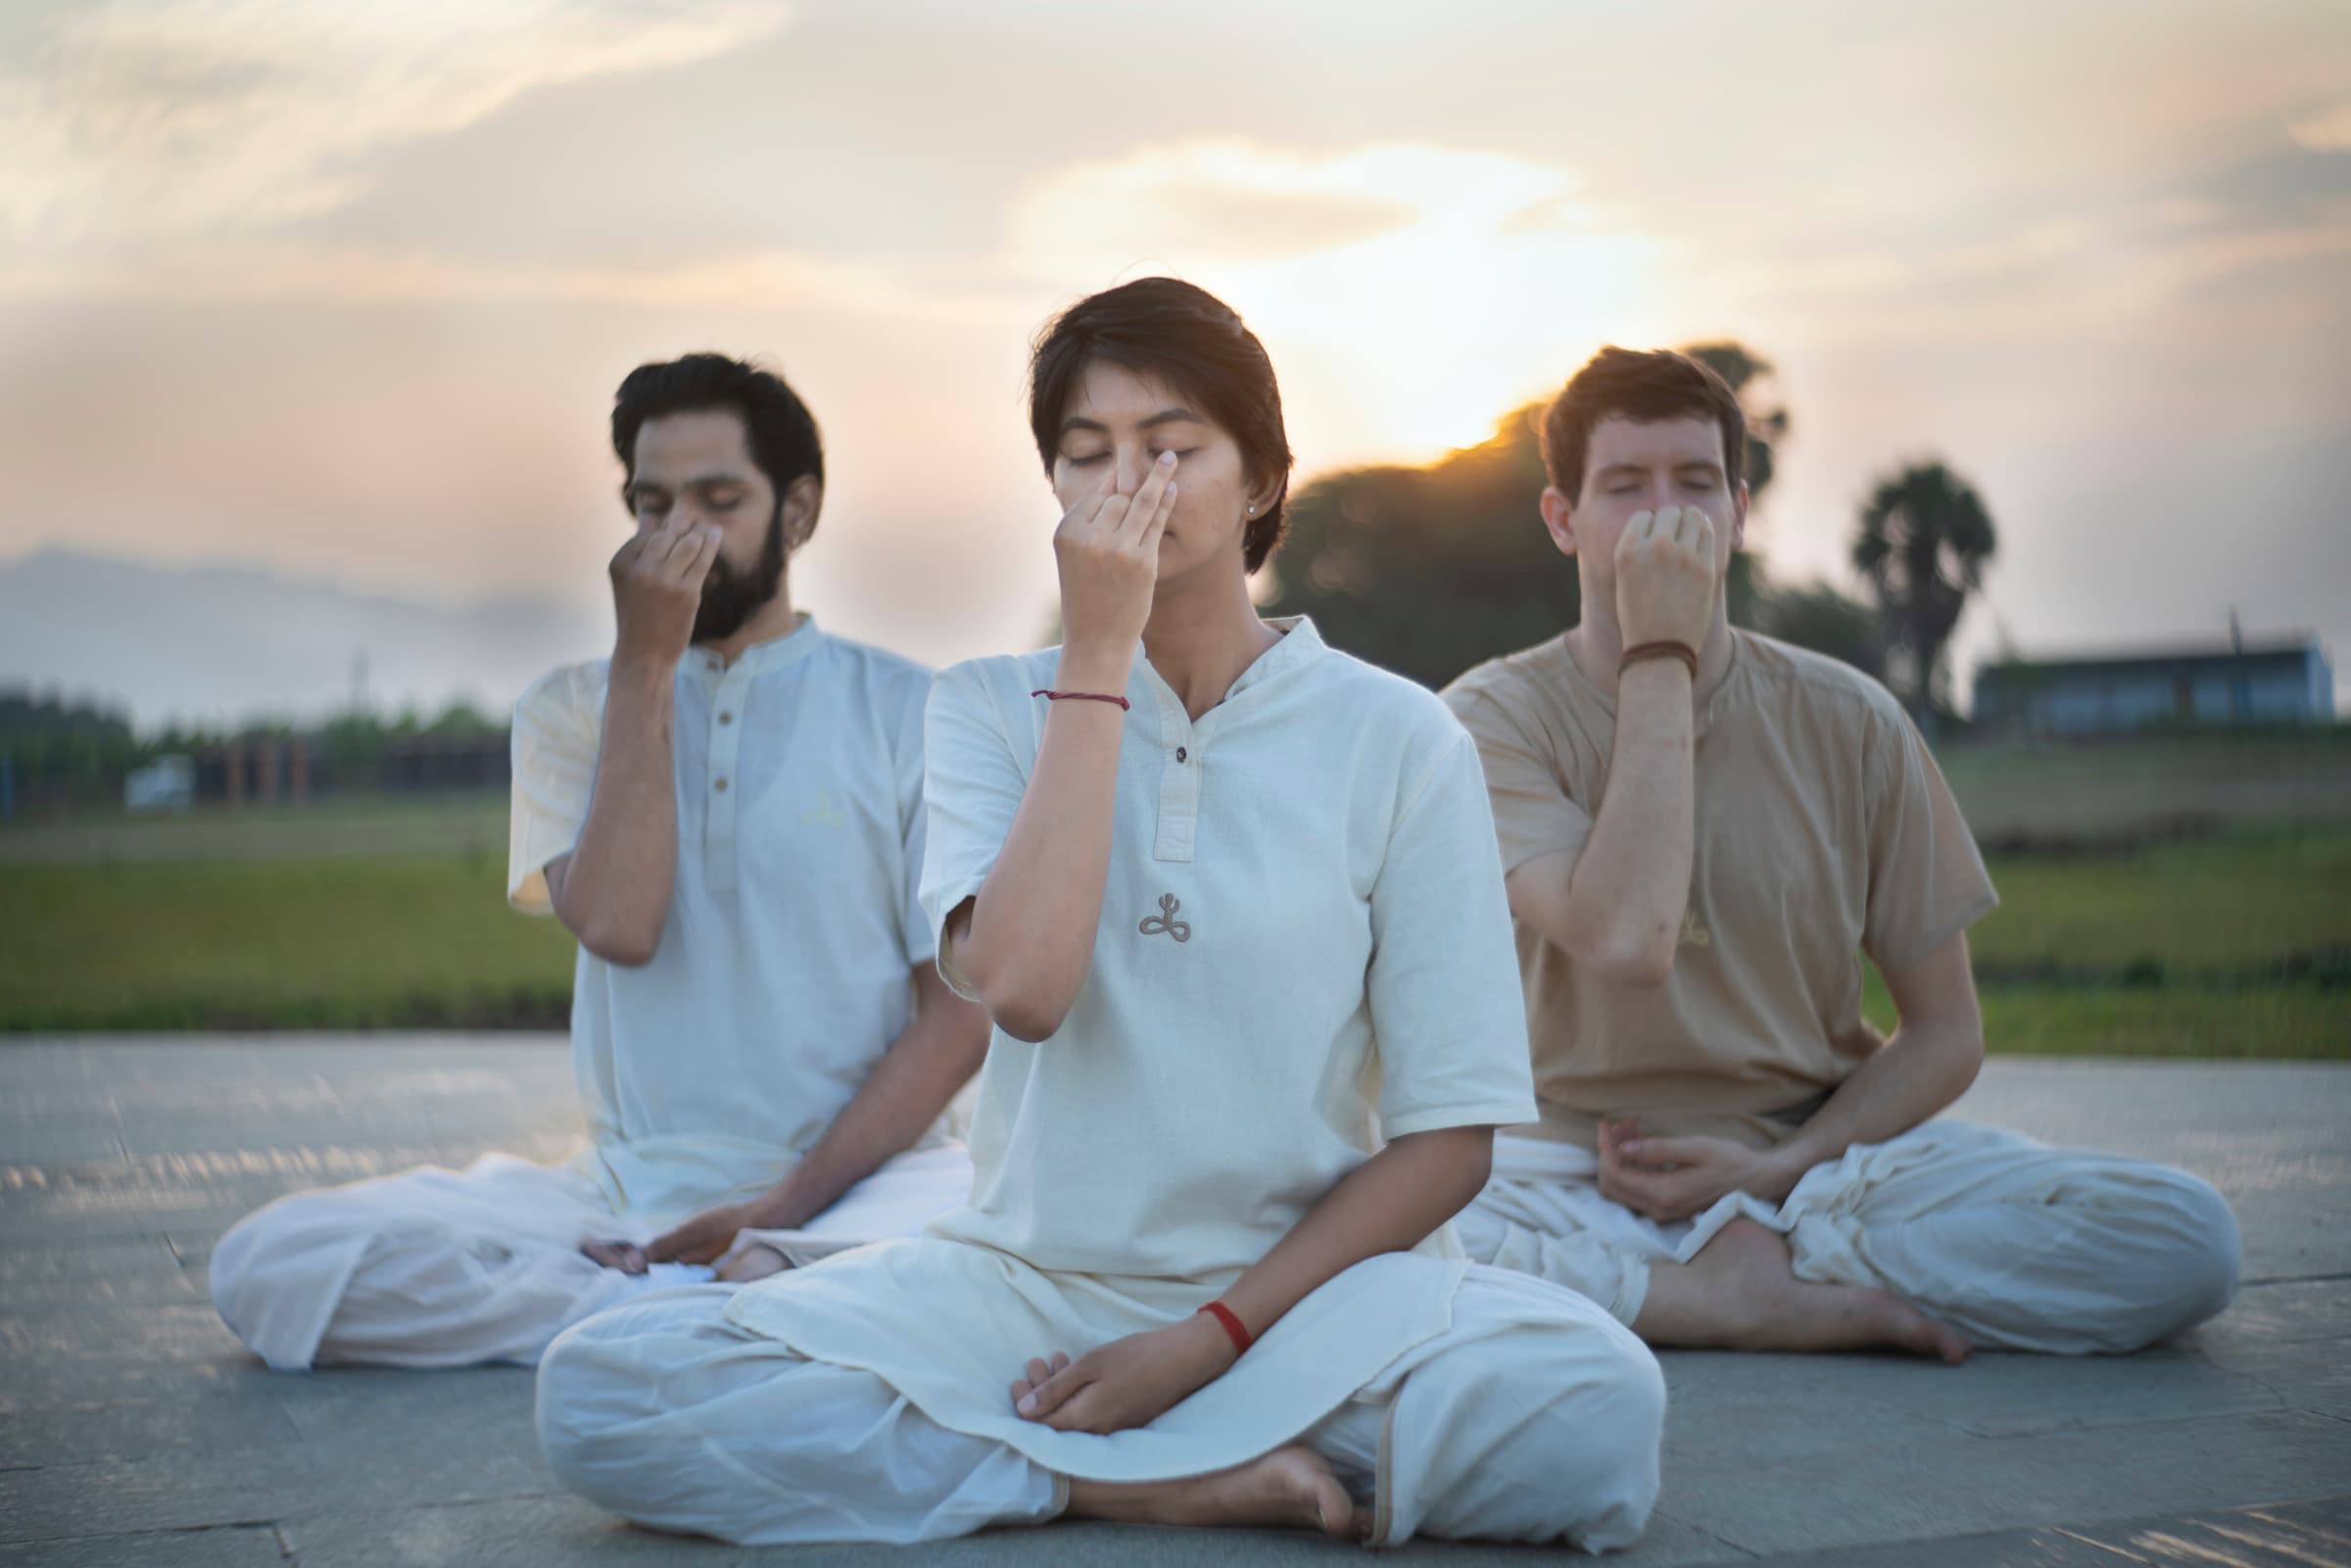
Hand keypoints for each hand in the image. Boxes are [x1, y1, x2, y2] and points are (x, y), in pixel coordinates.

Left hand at [578, 1196, 765, 1274]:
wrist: (764, 1222)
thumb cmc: (729, 1224)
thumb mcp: (694, 1231)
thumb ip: (664, 1246)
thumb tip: (632, 1264)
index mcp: (674, 1266)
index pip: (634, 1265)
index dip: (610, 1257)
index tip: (587, 1248)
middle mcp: (677, 1270)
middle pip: (637, 1267)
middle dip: (612, 1260)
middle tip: (586, 1249)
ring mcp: (684, 1265)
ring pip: (647, 1265)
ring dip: (626, 1258)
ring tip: (602, 1252)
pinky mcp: (690, 1259)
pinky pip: (659, 1260)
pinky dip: (643, 1256)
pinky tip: (636, 1254)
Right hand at [609, 514, 721, 667]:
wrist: (644, 654)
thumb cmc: (637, 616)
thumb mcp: (627, 581)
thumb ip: (639, 551)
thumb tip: (653, 517)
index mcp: (620, 564)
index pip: (646, 533)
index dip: (663, 530)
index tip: (673, 531)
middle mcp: (640, 569)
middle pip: (668, 535)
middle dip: (682, 530)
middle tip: (693, 528)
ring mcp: (664, 580)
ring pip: (688, 542)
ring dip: (699, 535)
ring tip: (707, 531)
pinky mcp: (687, 592)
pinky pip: (703, 559)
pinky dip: (711, 543)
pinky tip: (716, 534)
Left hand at [1009, 1313, 1236, 1434]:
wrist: (1185, 1358)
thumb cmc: (1137, 1357)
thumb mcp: (1090, 1366)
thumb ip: (1056, 1390)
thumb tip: (1023, 1410)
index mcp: (1085, 1421)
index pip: (1042, 1426)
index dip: (1024, 1407)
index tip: (1016, 1382)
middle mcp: (1097, 1432)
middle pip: (1057, 1421)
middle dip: (1040, 1392)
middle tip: (1034, 1363)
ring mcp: (1114, 1428)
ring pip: (1074, 1414)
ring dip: (1059, 1389)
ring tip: (1052, 1359)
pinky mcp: (1125, 1418)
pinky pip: (1091, 1411)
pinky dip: (1078, 1392)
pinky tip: (1076, 1370)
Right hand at [1054, 450, 1178, 670]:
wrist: (1096, 640)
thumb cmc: (1087, 596)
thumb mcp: (1075, 556)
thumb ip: (1089, 523)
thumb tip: (1115, 482)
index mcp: (1066, 532)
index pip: (1095, 497)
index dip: (1112, 492)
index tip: (1125, 482)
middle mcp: (1089, 537)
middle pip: (1118, 498)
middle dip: (1132, 493)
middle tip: (1152, 475)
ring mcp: (1117, 549)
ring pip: (1139, 503)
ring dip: (1158, 477)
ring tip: (1169, 458)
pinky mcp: (1142, 562)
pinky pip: (1157, 523)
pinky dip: (1166, 502)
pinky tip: (1174, 487)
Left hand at [1596, 1119, 1797, 1222]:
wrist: (1756, 1180)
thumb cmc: (1731, 1161)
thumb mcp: (1697, 1148)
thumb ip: (1660, 1150)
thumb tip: (1624, 1148)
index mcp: (1665, 1195)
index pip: (1616, 1174)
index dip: (1606, 1148)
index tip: (1607, 1124)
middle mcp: (1658, 1209)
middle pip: (1612, 1185)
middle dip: (1609, 1152)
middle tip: (1620, 1125)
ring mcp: (1661, 1211)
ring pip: (1621, 1187)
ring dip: (1618, 1157)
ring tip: (1630, 1128)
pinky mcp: (1665, 1206)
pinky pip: (1635, 1187)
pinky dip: (1630, 1164)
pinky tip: (1640, 1141)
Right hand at [1612, 505, 1717, 652]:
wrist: (1659, 648)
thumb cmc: (1639, 615)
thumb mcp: (1625, 578)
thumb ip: (1639, 548)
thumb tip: (1659, 520)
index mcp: (1628, 550)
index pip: (1644, 515)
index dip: (1649, 527)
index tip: (1652, 542)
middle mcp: (1655, 547)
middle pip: (1670, 511)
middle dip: (1672, 523)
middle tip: (1674, 542)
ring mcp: (1683, 556)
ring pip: (1693, 515)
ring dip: (1691, 523)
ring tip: (1689, 539)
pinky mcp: (1705, 567)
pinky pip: (1709, 533)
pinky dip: (1704, 535)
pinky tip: (1699, 548)